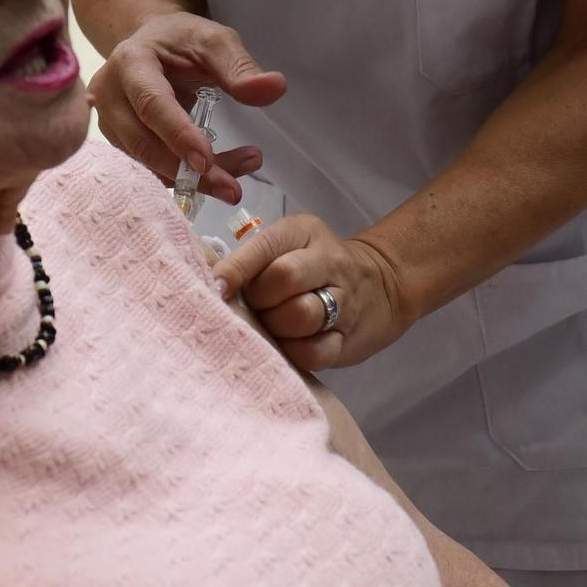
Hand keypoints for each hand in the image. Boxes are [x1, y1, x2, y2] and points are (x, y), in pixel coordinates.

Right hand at [90, 12, 287, 204]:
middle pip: (143, 142)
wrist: (152, 43)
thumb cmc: (181, 40)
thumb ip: (240, 66)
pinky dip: (184, 177)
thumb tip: (273, 88)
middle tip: (233, 188)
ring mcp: (109, 123)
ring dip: (192, 178)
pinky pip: (150, 168)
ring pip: (147, 163)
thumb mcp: (214, 41)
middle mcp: (109, 95)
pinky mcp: (118, 143)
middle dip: (188, 171)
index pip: (151, 103)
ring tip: (239, 175)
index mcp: (130, 62)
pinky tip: (219, 172)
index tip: (207, 161)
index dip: (178, 134)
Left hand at [213, 214, 414, 371]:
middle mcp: (326, 261)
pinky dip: (293, 353)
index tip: (213, 290)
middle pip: (285, 277)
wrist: (379, 287)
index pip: (266, 245)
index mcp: (302, 233)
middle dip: (260, 299)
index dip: (236, 270)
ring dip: (275, 327)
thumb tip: (207, 285)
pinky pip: (314, 352)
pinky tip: (286, 347)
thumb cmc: (310, 267)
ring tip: (270, 327)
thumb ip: (250, 261)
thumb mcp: (285, 247)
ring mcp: (343, 300)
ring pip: (301, 315)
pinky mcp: (348, 339)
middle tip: (254, 308)